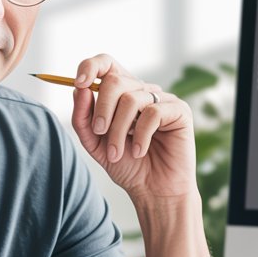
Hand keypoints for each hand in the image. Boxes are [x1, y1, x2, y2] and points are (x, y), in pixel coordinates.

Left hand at [70, 54, 195, 200]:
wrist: (153, 191)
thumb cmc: (126, 165)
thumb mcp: (95, 142)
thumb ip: (83, 117)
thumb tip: (79, 89)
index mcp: (121, 94)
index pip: (106, 65)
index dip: (90, 67)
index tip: (78, 83)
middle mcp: (142, 91)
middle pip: (115, 81)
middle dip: (102, 109)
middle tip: (99, 132)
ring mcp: (162, 99)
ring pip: (132, 99)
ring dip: (118, 130)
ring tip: (117, 153)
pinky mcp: (179, 110)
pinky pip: (153, 113)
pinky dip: (141, 136)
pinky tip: (139, 151)